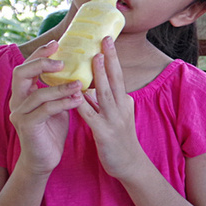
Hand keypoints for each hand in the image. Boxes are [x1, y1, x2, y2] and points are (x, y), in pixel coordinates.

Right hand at [8, 40, 83, 174]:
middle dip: (41, 63)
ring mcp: (19, 114)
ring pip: (37, 93)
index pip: (26, 67)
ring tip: (80, 84)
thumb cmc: (52, 131)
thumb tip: (79, 69)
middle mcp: (17, 101)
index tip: (56, 44)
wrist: (45, 159)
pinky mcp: (27, 126)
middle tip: (62, 61)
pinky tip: (77, 100)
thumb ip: (61, 89)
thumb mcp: (57, 105)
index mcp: (24, 93)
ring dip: (61, 87)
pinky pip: (45, 110)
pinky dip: (63, 103)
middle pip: (21, 73)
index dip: (39, 54)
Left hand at [75, 37, 147, 179]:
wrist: (131, 166)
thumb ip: (109, 101)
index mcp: (124, 102)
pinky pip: (90, 114)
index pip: (118, 76)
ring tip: (95, 57)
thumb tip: (96, 87)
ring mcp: (113, 120)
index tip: (107, 40)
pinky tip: (75, 93)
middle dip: (110, 58)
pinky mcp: (104, 133)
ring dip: (100, 74)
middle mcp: (121, 107)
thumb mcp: (120, 116)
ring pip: (105, 92)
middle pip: (115, 78)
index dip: (113, 58)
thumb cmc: (122, 141)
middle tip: (105, 39)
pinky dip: (82, 103)